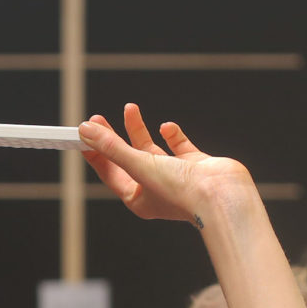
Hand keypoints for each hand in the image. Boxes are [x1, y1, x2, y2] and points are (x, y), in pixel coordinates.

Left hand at [79, 106, 255, 224]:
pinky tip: (166, 126)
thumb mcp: (138, 166)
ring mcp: (176, 177)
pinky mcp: (195, 166)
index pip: (110, 173)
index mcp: (139, 199)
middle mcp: (156, 189)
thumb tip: (86, 131)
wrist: (222, 195)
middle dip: (113, 138)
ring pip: (151, 150)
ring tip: (130, 108)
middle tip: (99, 118)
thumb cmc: (180, 191)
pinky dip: (172, 135)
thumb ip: (112, 147)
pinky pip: (180, 147)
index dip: (96, 153)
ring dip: (140, 130)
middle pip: (127, 159)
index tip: (84, 134)